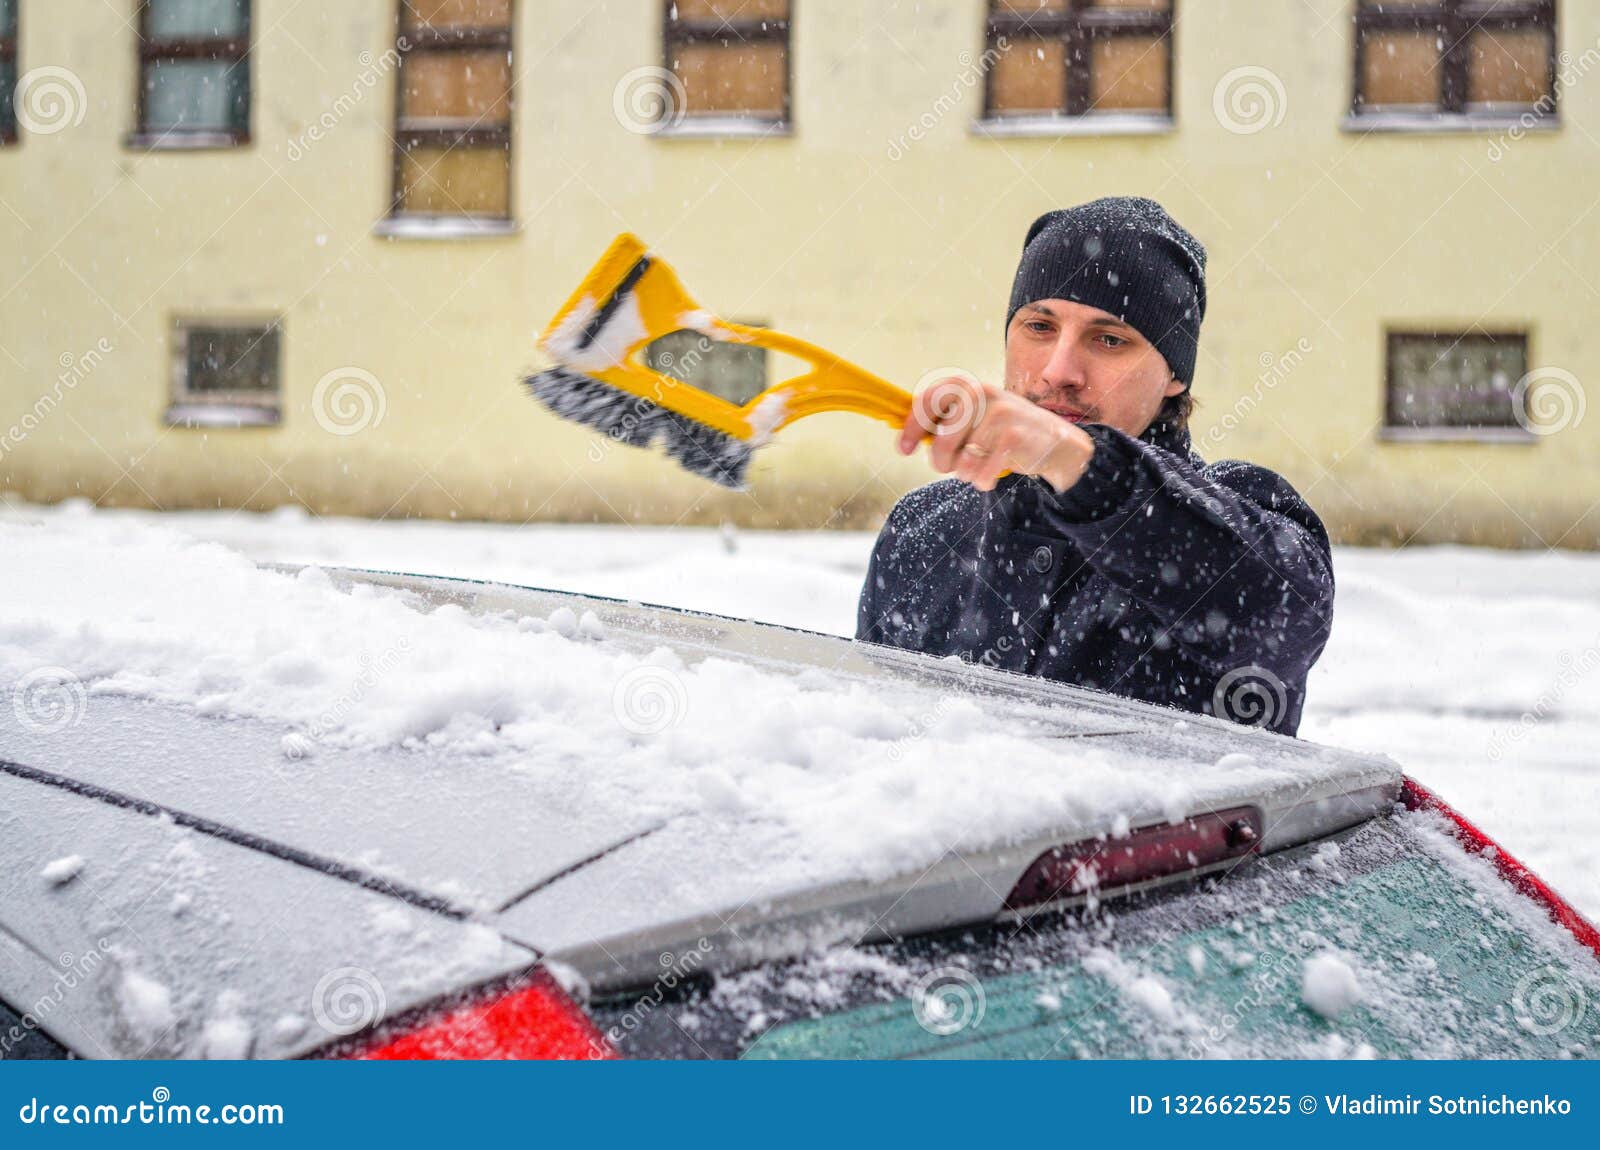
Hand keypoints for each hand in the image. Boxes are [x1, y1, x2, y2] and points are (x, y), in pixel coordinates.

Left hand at [897, 375, 1094, 493]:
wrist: (1054, 439)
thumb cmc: (1003, 430)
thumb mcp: (973, 415)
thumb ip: (943, 420)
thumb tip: (902, 432)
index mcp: (966, 385)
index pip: (927, 402)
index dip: (911, 428)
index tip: (904, 449)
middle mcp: (981, 393)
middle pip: (941, 441)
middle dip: (941, 461)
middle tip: (950, 466)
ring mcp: (999, 414)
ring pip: (961, 462)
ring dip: (966, 473)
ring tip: (980, 464)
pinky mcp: (1013, 438)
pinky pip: (980, 473)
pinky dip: (982, 480)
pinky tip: (992, 472)